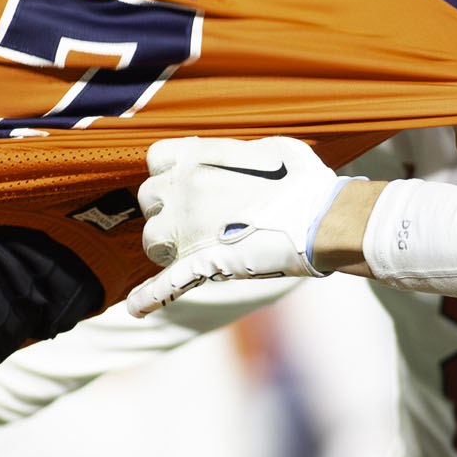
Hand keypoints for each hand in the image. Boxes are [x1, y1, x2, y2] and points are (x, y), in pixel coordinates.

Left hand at [130, 136, 342, 313]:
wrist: (321, 218)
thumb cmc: (301, 180)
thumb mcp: (268, 148)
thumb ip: (236, 153)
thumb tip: (231, 161)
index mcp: (197, 158)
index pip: (156, 159)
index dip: (170, 171)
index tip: (187, 178)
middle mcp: (183, 191)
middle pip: (148, 197)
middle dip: (168, 205)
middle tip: (201, 213)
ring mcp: (188, 230)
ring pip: (151, 239)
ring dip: (166, 242)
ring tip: (192, 245)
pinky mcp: (202, 265)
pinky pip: (165, 283)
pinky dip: (147, 298)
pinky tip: (135, 308)